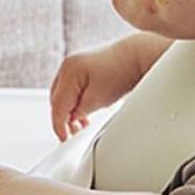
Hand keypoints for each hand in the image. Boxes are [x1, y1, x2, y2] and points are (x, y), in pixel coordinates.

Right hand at [49, 33, 170, 141]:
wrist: (137, 56)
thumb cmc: (121, 73)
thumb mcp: (98, 100)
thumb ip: (80, 111)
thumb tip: (71, 118)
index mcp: (69, 71)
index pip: (57, 104)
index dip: (59, 124)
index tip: (64, 138)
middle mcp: (67, 65)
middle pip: (56, 98)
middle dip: (63, 116)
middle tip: (73, 133)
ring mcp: (73, 63)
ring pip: (62, 93)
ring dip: (69, 109)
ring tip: (81, 124)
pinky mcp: (81, 65)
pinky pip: (71, 87)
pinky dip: (74, 100)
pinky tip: (84, 110)